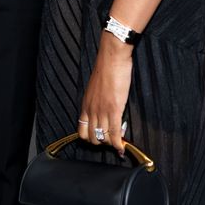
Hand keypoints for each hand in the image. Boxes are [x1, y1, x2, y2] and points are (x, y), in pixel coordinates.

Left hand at [78, 32, 132, 155]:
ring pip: (103, 138)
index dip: (91, 139)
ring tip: (118, 141)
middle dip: (102, 143)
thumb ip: (96, 102)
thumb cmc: (106, 69)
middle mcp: (91, 110)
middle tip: (111, 139)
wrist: (112, 58)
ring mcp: (102, 111)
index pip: (82, 131)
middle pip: (92, 138)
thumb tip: (103, 111)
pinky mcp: (114, 109)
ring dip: (111, 143)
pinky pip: (115, 133)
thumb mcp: (95, 89)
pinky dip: (118, 143)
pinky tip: (122, 147)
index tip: (100, 138)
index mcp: (85, 105)